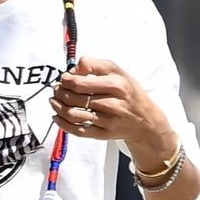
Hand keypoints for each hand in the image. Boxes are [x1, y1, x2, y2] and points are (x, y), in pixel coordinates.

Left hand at [49, 54, 176, 161]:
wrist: (145, 119)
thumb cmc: (128, 92)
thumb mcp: (117, 71)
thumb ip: (95, 65)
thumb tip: (73, 69)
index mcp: (116, 85)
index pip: (80, 83)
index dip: (66, 80)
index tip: (64, 78)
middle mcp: (112, 104)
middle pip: (74, 98)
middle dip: (60, 92)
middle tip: (57, 89)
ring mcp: (107, 121)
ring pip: (73, 115)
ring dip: (58, 107)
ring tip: (54, 101)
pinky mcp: (103, 134)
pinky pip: (78, 130)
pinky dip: (63, 124)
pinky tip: (57, 117)